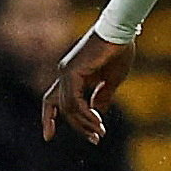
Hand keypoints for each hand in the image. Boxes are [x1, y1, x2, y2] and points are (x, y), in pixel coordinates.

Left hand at [42, 30, 133, 145]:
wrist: (122, 31)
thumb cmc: (119, 51)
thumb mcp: (111, 79)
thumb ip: (102, 95)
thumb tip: (96, 112)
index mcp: (73, 75)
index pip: (53, 101)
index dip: (49, 119)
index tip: (48, 137)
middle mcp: (65, 74)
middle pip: (62, 108)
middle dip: (77, 126)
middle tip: (95, 139)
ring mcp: (66, 72)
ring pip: (68, 107)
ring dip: (84, 123)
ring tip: (100, 132)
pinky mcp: (72, 72)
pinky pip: (73, 101)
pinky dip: (84, 114)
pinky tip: (97, 121)